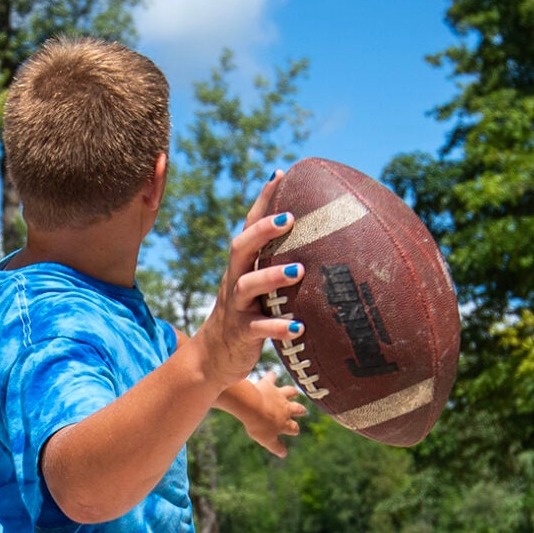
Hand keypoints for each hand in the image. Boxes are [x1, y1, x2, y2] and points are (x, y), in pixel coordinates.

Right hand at [188, 174, 301, 383]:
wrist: (212, 357)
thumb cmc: (247, 317)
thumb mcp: (259, 290)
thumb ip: (279, 269)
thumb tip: (320, 250)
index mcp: (242, 267)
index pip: (249, 226)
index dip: (263, 201)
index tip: (280, 175)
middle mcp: (236, 281)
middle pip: (241, 247)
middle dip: (262, 230)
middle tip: (289, 218)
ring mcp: (237, 307)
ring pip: (248, 286)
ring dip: (272, 276)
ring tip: (299, 271)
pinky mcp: (241, 334)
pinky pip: (258, 328)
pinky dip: (279, 327)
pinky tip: (300, 327)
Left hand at [222, 371, 307, 457]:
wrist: (251, 406)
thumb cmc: (258, 425)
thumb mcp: (267, 440)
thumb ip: (276, 447)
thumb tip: (284, 455)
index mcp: (285, 423)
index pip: (293, 428)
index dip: (294, 430)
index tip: (295, 431)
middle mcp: (285, 408)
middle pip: (297, 409)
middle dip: (300, 410)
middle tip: (303, 411)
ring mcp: (278, 396)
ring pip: (290, 392)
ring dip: (292, 392)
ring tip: (295, 392)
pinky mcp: (268, 385)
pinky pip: (271, 379)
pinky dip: (271, 376)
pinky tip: (271, 374)